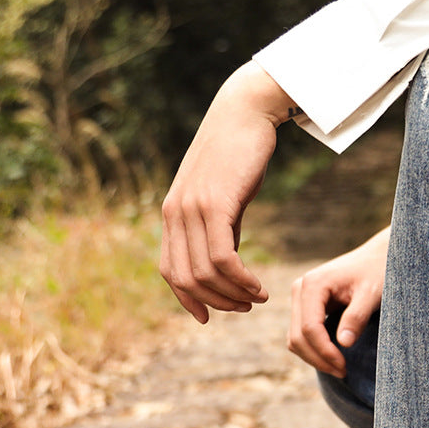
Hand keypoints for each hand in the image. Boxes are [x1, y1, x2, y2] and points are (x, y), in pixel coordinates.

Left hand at [160, 61, 297, 322]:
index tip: (209, 316)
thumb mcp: (222, 197)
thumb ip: (218, 230)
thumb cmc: (238, 154)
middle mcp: (175, 213)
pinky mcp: (215, 204)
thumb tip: (225, 263)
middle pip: (186, 279)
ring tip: (258, 298)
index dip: (187, 300)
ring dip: (234, 295)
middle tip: (244, 307)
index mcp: (172, 214)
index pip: (169, 271)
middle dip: (216, 302)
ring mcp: (192, 208)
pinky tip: (259, 286)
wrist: (245, 111)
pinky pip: (224, 258)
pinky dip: (242, 280)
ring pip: (206, 273)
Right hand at [288, 226, 388, 375]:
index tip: (344, 367)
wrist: (377, 257)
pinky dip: (313, 350)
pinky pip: (301, 335)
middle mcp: (300, 289)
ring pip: (295, 339)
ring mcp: (300, 298)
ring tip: (339, 368)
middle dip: (319, 359)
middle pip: (298, 337)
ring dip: (314, 358)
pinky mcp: (305, 306)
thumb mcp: (372, 293)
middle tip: (343, 372)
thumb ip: (357, 316)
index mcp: (313, 284)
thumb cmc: (377, 272)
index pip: (310, 328)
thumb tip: (344, 343)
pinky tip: (333, 357)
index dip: (325, 352)